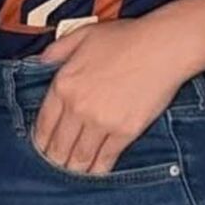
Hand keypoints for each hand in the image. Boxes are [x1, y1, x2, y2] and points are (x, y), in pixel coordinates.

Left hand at [31, 17, 190, 174]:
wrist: (163, 46)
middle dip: (56, 159)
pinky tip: (98, 170)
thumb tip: (41, 60)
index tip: (44, 148)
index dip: (41, 142)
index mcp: (63, 85)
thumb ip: (58, 48)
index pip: (43, 126)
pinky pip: (105, 159)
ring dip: (75, 168)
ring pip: (79, 158)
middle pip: (58, 147)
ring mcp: (101, 122)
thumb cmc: (126, 37)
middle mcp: (77, 107)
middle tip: (59, 164)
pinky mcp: (125, 132)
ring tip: (76, 170)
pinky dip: (99, 168)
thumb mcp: (84, 34)